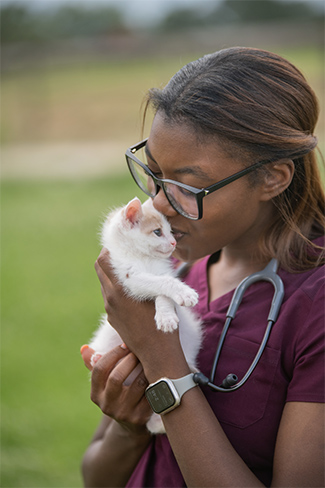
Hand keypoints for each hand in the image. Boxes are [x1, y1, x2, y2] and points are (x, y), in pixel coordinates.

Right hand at [81, 344, 151, 434]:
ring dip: (145, 368)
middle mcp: (107, 406)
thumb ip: (95, 364)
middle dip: (129, 360)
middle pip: (116, 377)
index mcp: (96, 395)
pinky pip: (150, 393)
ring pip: (137, 384)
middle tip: (139, 351)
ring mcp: (123, 413)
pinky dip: (154, 381)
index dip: (113, 354)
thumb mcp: (104, 384)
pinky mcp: (140, 417)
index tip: (125, 344)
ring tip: (150, 358)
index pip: (99, 370)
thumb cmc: (117, 394)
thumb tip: (84, 348)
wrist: (130, 425)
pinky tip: (158, 372)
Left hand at [94, 248, 183, 363]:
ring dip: (113, 275)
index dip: (108, 250)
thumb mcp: (164, 299)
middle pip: (100, 270)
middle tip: (123, 253)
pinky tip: (132, 291)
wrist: (157, 357)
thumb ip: (161, 281)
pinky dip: (116, 289)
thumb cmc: (164, 326)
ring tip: (130, 270)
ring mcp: (110, 310)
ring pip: (105, 284)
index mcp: (121, 290)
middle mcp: (110, 299)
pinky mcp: (112, 319)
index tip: (118, 244)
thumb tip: (165, 266)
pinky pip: (110, 298)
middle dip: (109, 259)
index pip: (103, 262)